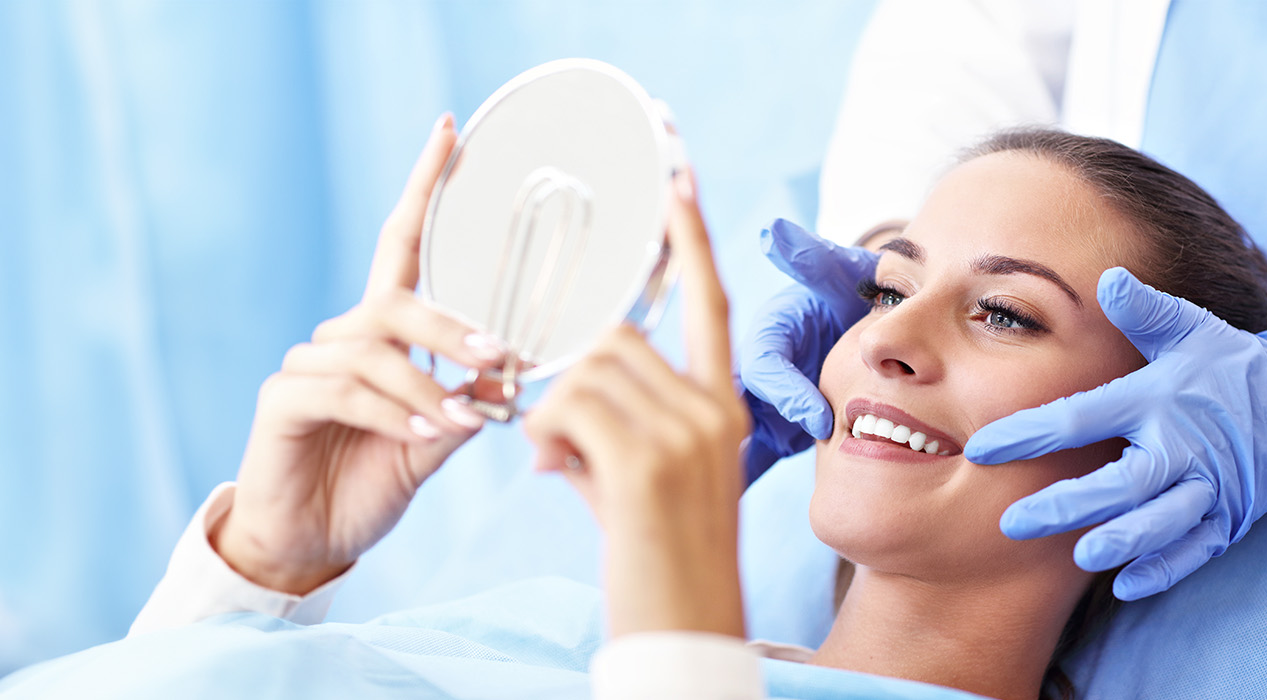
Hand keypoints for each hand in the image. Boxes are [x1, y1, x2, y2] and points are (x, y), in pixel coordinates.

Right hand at [214, 114, 507, 594]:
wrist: (313, 542)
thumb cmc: (372, 484)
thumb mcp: (436, 440)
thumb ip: (467, 401)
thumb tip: (511, 372)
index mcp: (383, 336)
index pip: (401, 245)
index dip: (422, 187)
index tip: (449, 132)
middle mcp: (341, 338)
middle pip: (396, 301)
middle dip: (452, 329)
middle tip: (500, 357)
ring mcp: (307, 366)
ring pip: (373, 349)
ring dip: (425, 383)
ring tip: (459, 419)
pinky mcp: (282, 400)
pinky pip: (342, 389)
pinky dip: (390, 409)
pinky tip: (420, 430)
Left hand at [524, 169, 750, 637]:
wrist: (685, 635)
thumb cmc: (660, 568)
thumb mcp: (644, 485)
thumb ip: (613, 427)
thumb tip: (552, 400)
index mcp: (722, 408)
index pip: (709, 302)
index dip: (691, 237)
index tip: (677, 175)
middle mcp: (713, 410)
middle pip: (615, 338)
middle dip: (570, 377)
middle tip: (559, 443)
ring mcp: (686, 433)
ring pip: (584, 369)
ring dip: (551, 413)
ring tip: (561, 468)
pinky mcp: (646, 461)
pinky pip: (567, 406)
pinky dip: (544, 436)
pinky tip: (553, 474)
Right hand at [737, 219, 877, 480]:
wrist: (858, 323)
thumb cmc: (847, 296)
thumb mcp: (835, 276)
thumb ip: (814, 260)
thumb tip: (777, 235)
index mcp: (769, 334)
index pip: (766, 364)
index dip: (788, 392)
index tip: (820, 419)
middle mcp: (754, 369)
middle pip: (736, 406)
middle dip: (742, 441)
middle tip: (757, 481)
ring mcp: (758, 403)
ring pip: (731, 437)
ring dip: (731, 467)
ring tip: (725, 504)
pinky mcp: (768, 431)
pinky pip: (747, 458)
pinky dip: (737, 481)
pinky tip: (723, 517)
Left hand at [965, 268, 1266, 600]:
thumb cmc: (1233, 363)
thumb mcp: (1191, 329)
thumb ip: (1145, 310)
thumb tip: (1107, 278)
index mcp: (1159, 397)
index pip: (1084, 415)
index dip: (1031, 433)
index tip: (981, 449)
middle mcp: (1184, 444)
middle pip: (1123, 481)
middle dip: (1068, 505)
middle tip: (1013, 523)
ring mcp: (1212, 485)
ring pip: (1163, 521)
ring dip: (1125, 540)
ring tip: (1082, 557)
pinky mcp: (1232, 516)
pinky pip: (1197, 549)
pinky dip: (1166, 568)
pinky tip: (1127, 585)